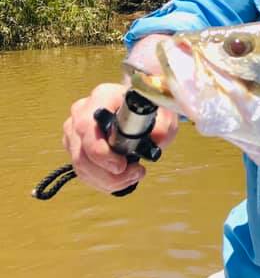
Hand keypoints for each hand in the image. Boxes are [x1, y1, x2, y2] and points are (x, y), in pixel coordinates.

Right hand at [62, 35, 179, 192]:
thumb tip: (156, 138)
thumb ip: (163, 126)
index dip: (101, 152)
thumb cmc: (150, 110)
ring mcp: (76, 130)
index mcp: (103, 96)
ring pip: (81, 166)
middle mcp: (83, 111)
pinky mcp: (76, 146)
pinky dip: (102, 181)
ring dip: (107, 179)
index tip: (122, 165)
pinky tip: (121, 178)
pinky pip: (83, 171)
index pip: (87, 127)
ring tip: (132, 176)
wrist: (143, 112)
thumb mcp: (165, 116)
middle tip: (134, 173)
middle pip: (82, 152)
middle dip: (108, 173)